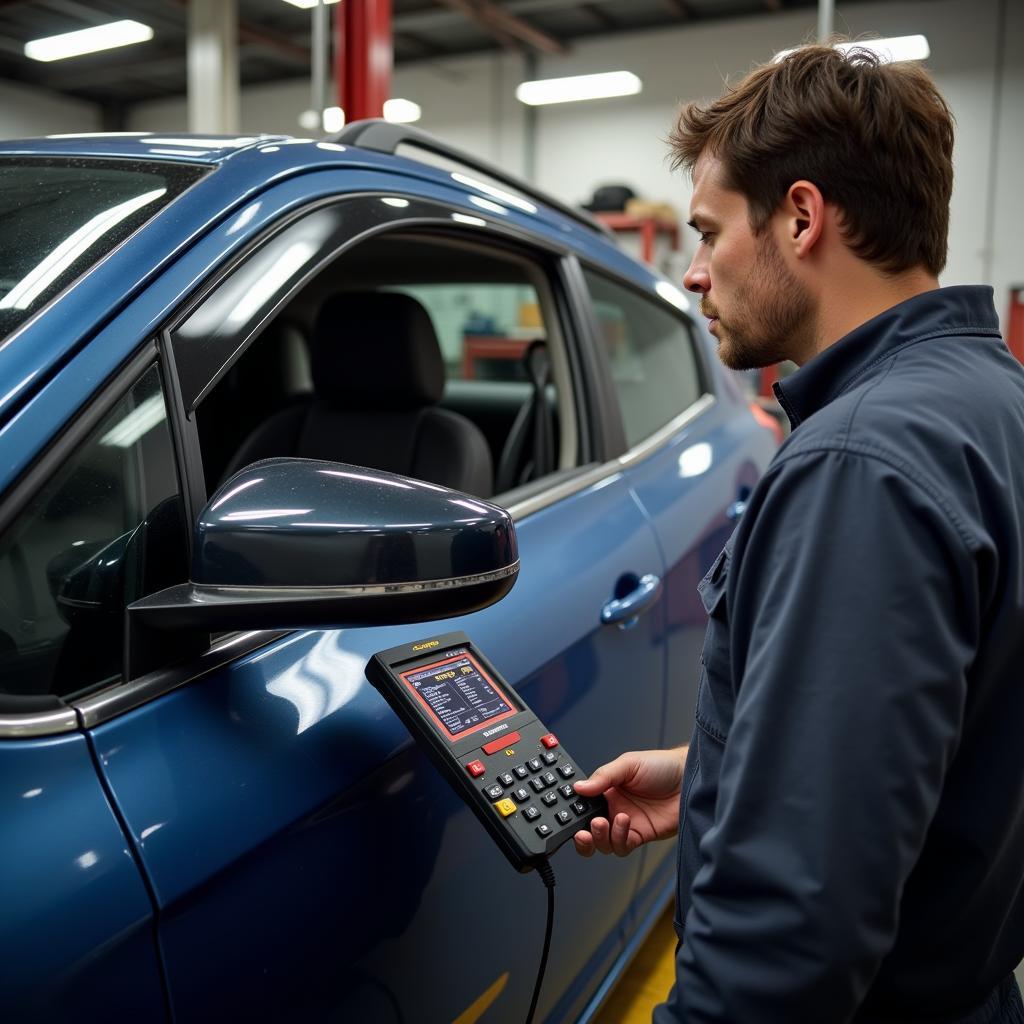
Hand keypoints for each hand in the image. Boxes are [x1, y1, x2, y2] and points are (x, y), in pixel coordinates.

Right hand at [573, 746, 687, 857]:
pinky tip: (624, 823)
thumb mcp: (628, 764)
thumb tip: (579, 787)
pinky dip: (619, 839)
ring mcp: (627, 824)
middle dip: (583, 835)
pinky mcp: (641, 836)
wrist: (689, 779)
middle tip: (583, 830)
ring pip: (604, 843)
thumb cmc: (662, 766)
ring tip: (605, 822)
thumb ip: (603, 776)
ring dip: (601, 836)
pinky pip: (623, 846)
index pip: (583, 806)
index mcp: (607, 790)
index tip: (568, 815)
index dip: (574, 813)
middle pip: (590, 830)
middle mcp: (614, 808)